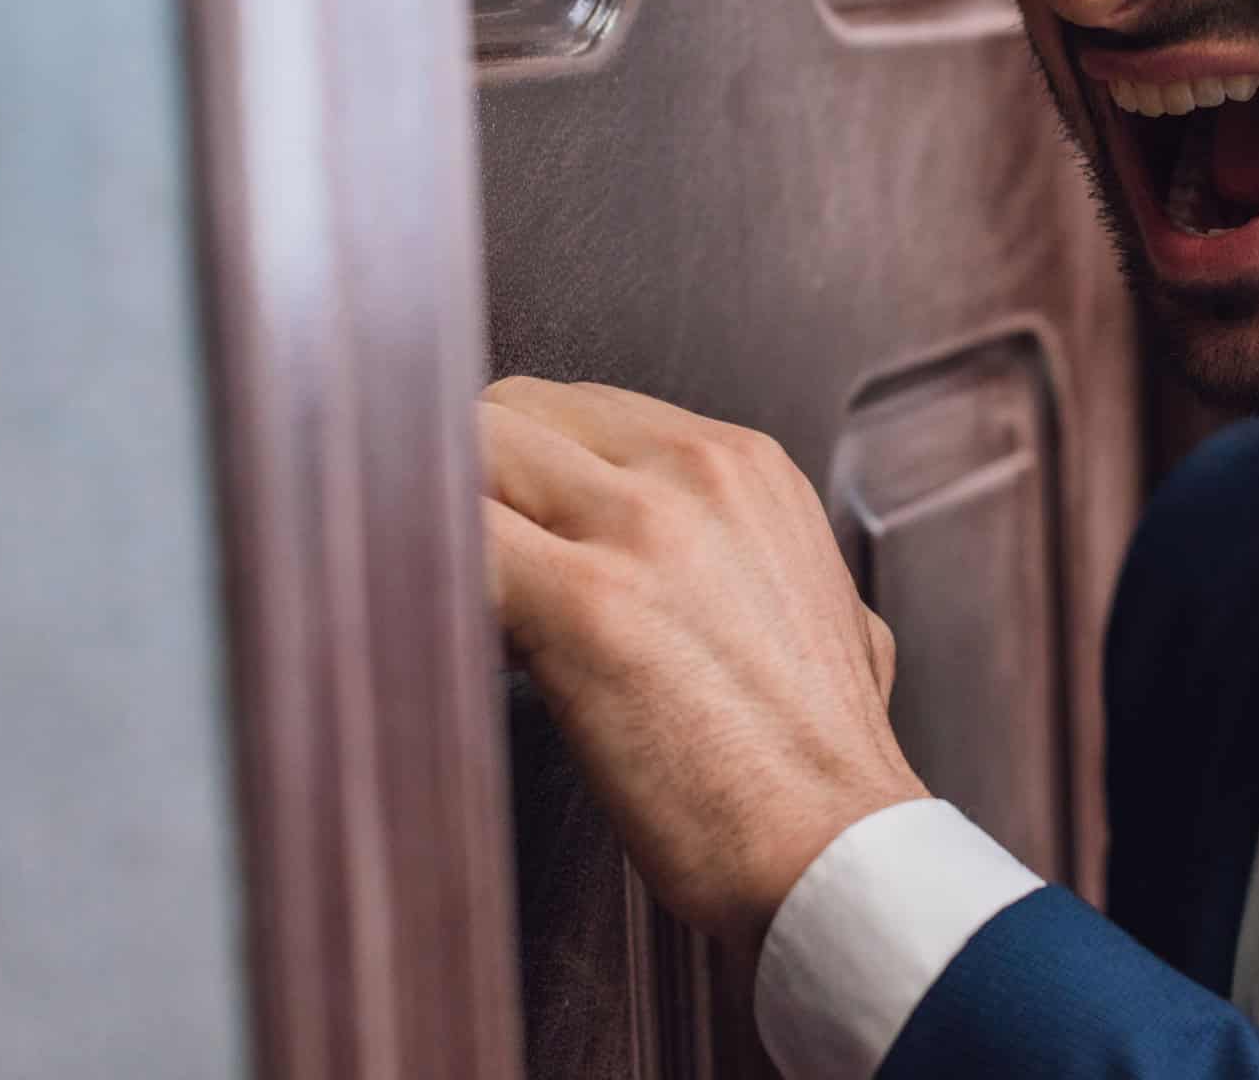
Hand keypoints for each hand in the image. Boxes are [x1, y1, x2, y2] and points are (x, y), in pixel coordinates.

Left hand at [478, 376, 927, 952]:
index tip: (508, 534)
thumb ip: (745, 563)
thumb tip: (679, 582)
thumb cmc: (820, 761)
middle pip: (514, 415)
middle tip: (466, 575)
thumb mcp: (821, 612)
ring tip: (448, 608)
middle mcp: (694, 472)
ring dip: (435, 528)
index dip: (524, 475)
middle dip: (473, 489)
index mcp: (746, 468)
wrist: (839, 847)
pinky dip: (419, 578)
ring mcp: (638, 526)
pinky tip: (435, 636)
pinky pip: (449, 539)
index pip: (580, 412)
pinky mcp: (581, 599)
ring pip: (468, 454)